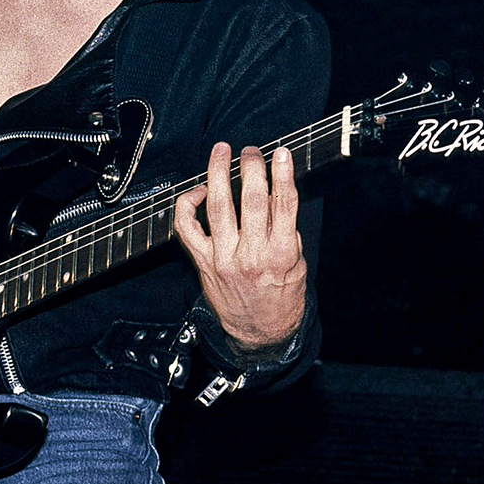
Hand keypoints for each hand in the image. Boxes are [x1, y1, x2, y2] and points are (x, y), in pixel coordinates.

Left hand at [174, 143, 307, 351]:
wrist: (259, 333)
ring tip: (221, 152)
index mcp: (280, 254)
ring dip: (218, 174)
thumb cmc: (281, 296)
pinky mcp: (203, 262)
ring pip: (217, 207)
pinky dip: (188, 204)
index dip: (282, 174)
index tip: (281, 152)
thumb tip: (273, 193)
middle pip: (250, 200)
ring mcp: (223, 258)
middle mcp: (251, 255)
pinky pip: (187, 228)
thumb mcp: (296, 263)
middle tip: (250, 151)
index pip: (283, 205)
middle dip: (250, 167)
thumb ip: (286, 229)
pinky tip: (198, 190)